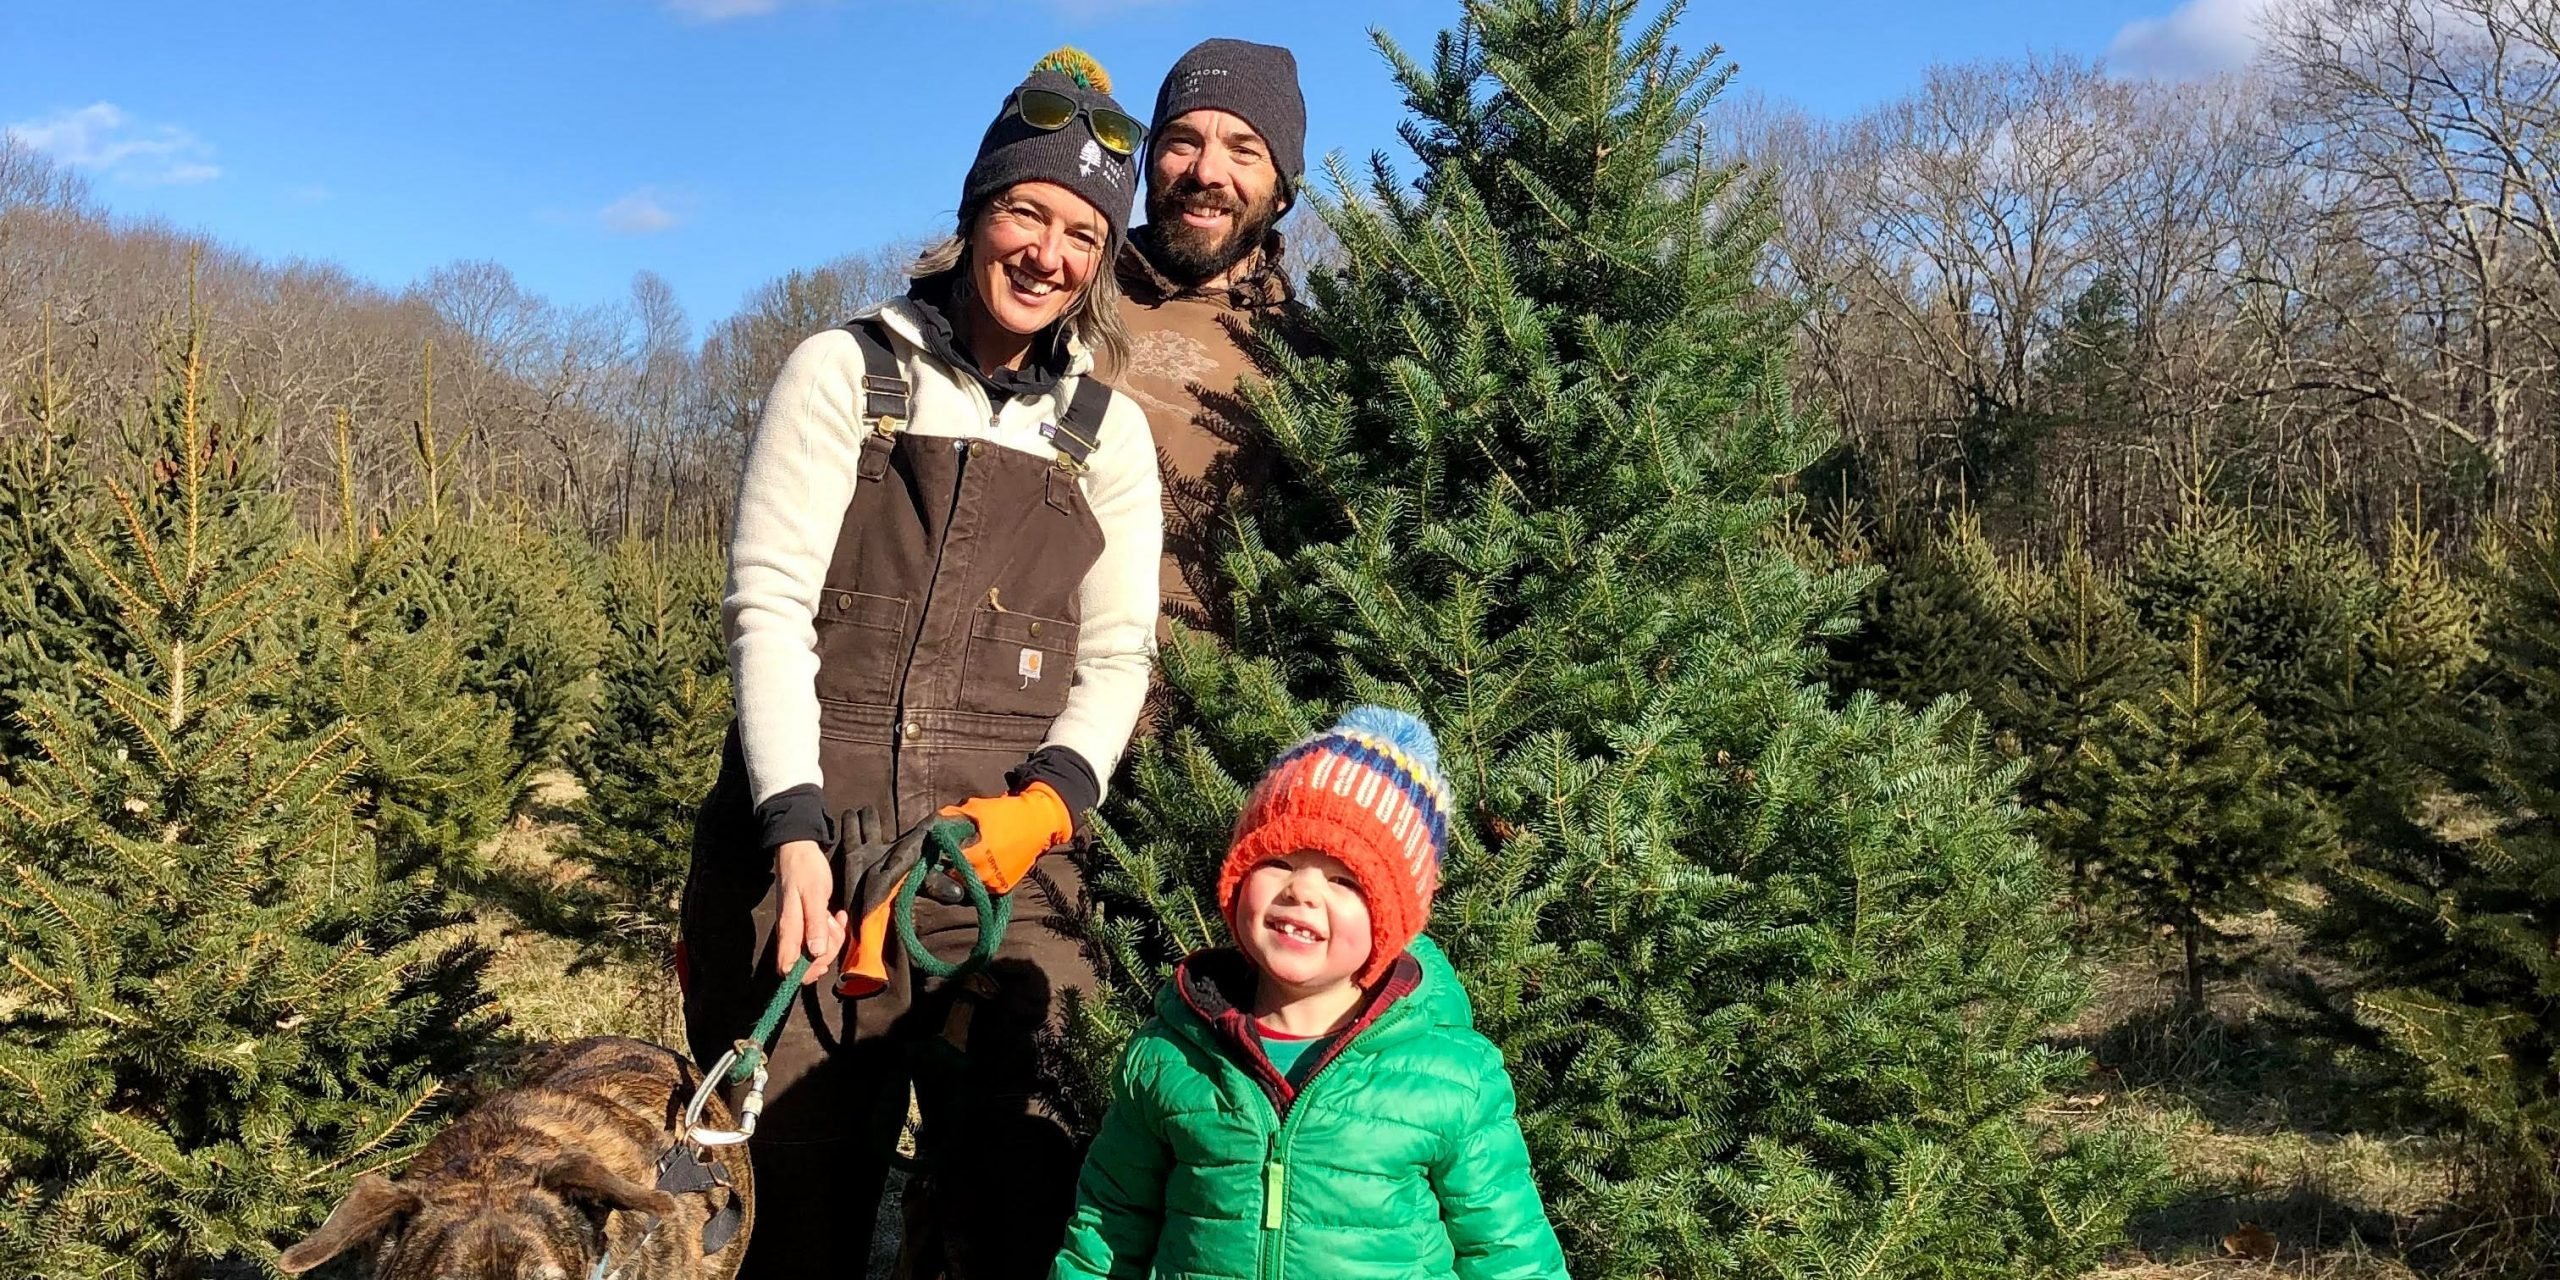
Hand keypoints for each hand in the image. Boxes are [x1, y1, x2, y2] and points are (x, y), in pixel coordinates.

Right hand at [772, 839, 845, 983]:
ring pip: (817, 950)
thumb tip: (816, 952)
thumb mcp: (815, 895)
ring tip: (834, 917)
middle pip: (807, 962)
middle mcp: (791, 933)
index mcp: (789, 929)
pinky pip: (822, 936)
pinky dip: (832, 930)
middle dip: (827, 951)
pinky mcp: (808, 922)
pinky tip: (836, 914)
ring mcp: (799, 928)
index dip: (806, 971)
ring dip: (832, 938)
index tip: (824, 960)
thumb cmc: (805, 870)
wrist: (799, 850)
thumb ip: (814, 924)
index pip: (788, 967)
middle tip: (834, 927)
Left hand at [940, 783, 1073, 894]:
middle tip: (950, 854)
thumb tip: (934, 823)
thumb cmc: (1006, 812)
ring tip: (968, 859)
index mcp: (974, 853)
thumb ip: (952, 816)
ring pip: (966, 885)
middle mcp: (983, 873)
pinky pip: (982, 887)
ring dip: (963, 875)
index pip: (944, 862)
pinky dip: (978, 879)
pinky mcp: (1003, 888)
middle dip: (949, 866)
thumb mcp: (976, 808)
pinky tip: (981, 865)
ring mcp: (993, 883)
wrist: (1038, 823)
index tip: (938, 848)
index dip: (939, 854)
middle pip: (953, 875)